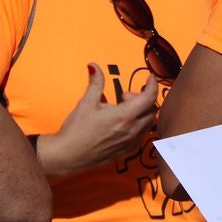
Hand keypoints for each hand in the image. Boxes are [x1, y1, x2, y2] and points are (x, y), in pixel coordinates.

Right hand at [36, 63, 157, 176]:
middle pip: (152, 110)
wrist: (68, 155)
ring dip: (142, 113)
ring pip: (149, 124)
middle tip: (124, 97)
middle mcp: (132, 130)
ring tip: (123, 110)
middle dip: (144, 99)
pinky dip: (139, 126)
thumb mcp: (86, 102)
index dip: (152, 85)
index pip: (149, 98)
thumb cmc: (77, 129)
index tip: (149, 78)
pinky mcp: (127, 151)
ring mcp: (131, 143)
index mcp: (125, 115)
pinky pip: (142, 136)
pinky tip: (123, 124)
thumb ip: (96, 82)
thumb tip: (94, 66)